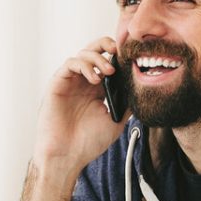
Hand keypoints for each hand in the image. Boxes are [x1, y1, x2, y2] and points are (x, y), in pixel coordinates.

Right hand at [33, 37, 129, 175]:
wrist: (67, 155)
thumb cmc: (88, 142)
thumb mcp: (116, 120)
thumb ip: (127, 103)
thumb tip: (142, 87)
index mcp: (97, 90)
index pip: (108, 62)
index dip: (119, 56)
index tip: (132, 58)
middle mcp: (84, 82)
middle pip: (94, 51)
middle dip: (107, 45)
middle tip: (119, 50)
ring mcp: (70, 82)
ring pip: (83, 54)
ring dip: (97, 57)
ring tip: (108, 71)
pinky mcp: (58, 83)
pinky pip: (70, 63)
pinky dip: (83, 65)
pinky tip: (94, 79)